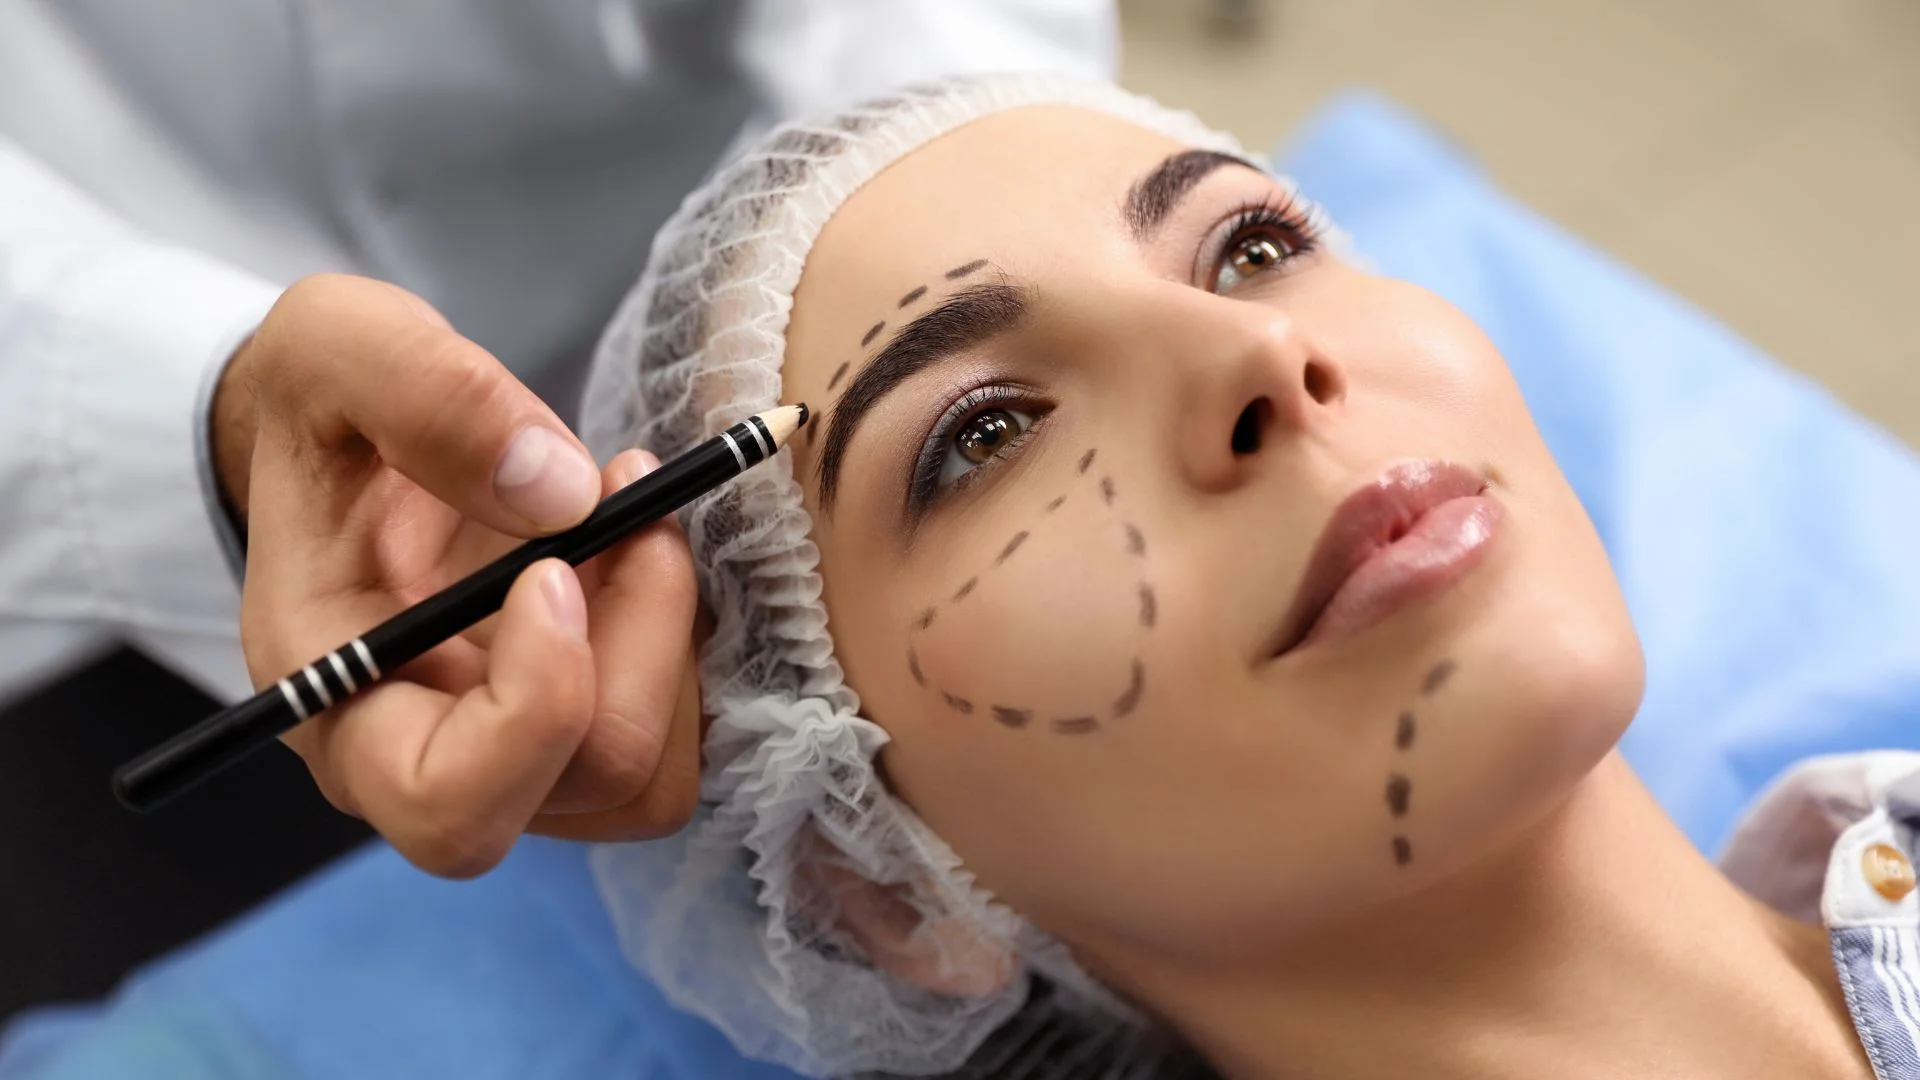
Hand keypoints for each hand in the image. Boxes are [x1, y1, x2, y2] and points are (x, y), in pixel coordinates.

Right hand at [217, 273, 702, 876]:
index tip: (554, 567)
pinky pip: (675, 726)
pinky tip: (641, 539)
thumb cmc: (322, 403)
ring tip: (633, 510)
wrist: (346, 430)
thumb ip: (428, 397)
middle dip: (640, 640)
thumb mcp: (335, 345)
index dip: (538, 710)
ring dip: (670, 635)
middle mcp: (424, 754)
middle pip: (588, 784)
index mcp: (338, 699)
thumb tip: (561, 492)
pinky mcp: (578, 719)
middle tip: (627, 494)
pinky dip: (681, 634)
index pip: (448, 805)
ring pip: (653, 770)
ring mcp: (512, 751)